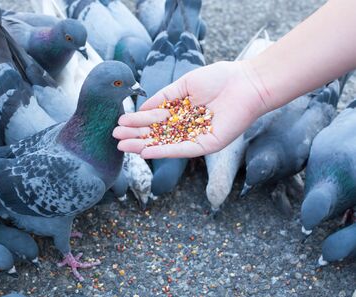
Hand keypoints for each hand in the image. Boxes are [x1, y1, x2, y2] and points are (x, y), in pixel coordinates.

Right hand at [113, 61, 269, 158]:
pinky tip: (147, 152)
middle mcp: (186, 127)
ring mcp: (195, 137)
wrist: (246, 82)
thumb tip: (141, 109)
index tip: (119, 124)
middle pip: (156, 135)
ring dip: (144, 146)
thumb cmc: (218, 79)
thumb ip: (163, 98)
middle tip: (116, 139)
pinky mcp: (206, 145)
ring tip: (124, 147)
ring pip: (165, 144)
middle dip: (135, 137)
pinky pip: (182, 150)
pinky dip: (164, 151)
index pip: (154, 121)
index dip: (136, 123)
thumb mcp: (184, 85)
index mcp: (181, 113)